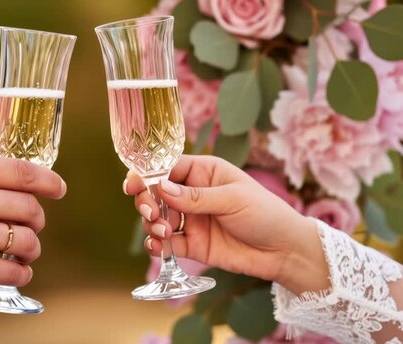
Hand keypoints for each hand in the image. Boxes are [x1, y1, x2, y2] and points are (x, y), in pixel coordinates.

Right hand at [0, 155, 65, 296]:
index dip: (49, 182)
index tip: (59, 189)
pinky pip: (14, 271)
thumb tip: (18, 187)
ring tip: (22, 252)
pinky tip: (16, 271)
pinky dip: (21, 273)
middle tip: (29, 227)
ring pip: (27, 241)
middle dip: (36, 220)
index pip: (24, 172)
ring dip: (31, 249)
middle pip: (30, 209)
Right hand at [124, 155, 328, 293]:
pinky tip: (156, 246)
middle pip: (155, 193)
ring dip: (151, 224)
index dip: (147, 174)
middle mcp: (192, 194)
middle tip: (150, 212)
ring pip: (156, 218)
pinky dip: (156, 244)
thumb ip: (195, 196)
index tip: (133, 184)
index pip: (167, 167)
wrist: (284, 251)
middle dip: (146, 201)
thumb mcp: (232, 199)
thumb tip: (160, 188)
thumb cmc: (265, 213)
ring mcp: (190, 220)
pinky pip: (165, 243)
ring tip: (162, 231)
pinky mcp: (191, 245)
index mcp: (203, 172)